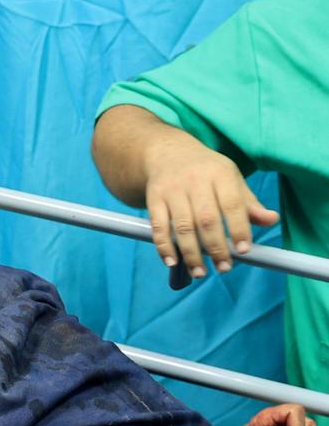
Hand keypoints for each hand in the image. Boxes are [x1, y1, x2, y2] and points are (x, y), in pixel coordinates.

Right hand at [144, 131, 278, 276]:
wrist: (167, 152)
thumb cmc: (206, 172)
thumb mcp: (230, 180)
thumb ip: (249, 204)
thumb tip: (271, 220)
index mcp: (220, 173)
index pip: (232, 204)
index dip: (239, 228)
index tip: (244, 250)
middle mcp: (196, 179)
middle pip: (207, 219)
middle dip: (217, 247)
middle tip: (224, 268)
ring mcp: (173, 189)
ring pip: (183, 226)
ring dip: (192, 253)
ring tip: (200, 272)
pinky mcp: (154, 198)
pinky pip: (159, 227)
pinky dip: (164, 247)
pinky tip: (172, 262)